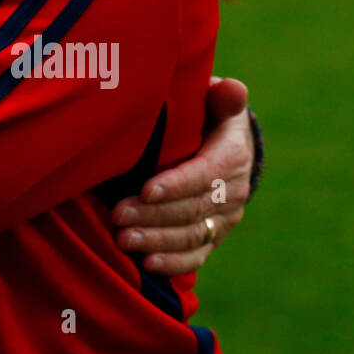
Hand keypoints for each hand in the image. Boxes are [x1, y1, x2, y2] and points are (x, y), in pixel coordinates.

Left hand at [111, 76, 253, 276]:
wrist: (221, 142)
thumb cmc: (206, 113)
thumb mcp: (214, 100)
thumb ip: (221, 97)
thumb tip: (234, 89)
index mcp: (232, 156)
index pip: (205, 175)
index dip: (177, 184)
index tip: (145, 189)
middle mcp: (232, 192)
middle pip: (193, 209)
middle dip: (154, 215)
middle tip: (118, 214)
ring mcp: (223, 218)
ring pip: (192, 234)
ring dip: (157, 240)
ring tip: (124, 239)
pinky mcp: (211, 235)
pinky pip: (195, 254)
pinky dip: (173, 263)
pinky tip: (147, 264)